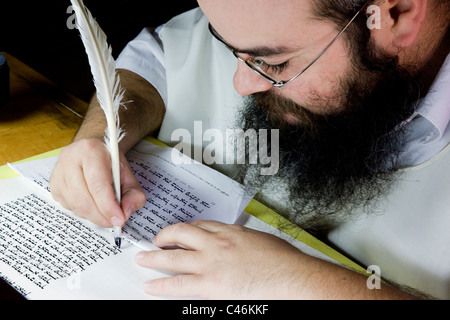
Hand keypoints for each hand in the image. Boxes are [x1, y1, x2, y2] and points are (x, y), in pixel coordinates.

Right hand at [50, 138, 145, 226]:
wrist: (94, 152)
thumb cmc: (110, 163)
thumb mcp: (128, 175)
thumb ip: (133, 195)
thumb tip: (125, 213)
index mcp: (91, 150)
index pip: (98, 185)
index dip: (109, 207)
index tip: (119, 220)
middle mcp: (70, 158)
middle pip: (84, 198)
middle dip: (101, 216)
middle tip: (114, 221)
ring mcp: (58, 172)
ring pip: (75, 205)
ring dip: (93, 215)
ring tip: (105, 210)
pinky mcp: (53, 184)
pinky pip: (68, 206)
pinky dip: (83, 212)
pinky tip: (92, 202)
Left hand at [135, 220, 309, 298]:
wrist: (291, 278)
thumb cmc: (283, 262)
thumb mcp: (260, 241)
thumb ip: (243, 241)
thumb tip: (238, 247)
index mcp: (230, 231)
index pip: (200, 225)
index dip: (185, 229)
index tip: (180, 233)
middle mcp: (216, 243)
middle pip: (180, 234)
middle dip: (163, 237)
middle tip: (153, 241)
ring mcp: (210, 263)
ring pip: (173, 257)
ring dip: (154, 258)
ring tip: (142, 259)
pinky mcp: (209, 285)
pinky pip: (177, 284)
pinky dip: (160, 285)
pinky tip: (151, 286)